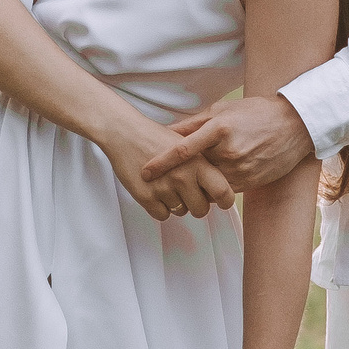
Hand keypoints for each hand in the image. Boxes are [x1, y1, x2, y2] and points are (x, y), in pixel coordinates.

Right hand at [99, 123, 231, 222]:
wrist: (125, 132)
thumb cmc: (157, 138)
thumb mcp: (187, 144)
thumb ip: (204, 165)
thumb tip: (220, 189)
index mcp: (198, 162)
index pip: (223, 192)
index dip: (224, 200)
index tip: (219, 200)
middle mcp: (183, 177)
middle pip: (202, 210)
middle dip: (195, 204)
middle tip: (185, 192)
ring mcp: (164, 188)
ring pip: (180, 212)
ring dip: (175, 203)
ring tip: (165, 184)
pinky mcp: (146, 197)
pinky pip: (162, 215)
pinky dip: (159, 207)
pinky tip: (154, 190)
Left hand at [144, 93, 315, 194]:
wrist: (295, 125)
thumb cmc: (254, 113)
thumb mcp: (222, 110)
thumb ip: (193, 123)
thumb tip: (166, 132)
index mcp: (219, 129)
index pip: (183, 150)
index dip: (161, 163)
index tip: (145, 172)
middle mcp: (229, 151)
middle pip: (193, 171)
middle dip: (178, 176)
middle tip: (162, 179)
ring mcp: (241, 169)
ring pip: (207, 185)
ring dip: (195, 185)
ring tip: (186, 182)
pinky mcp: (251, 181)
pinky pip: (224, 191)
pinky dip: (213, 189)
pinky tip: (209, 183)